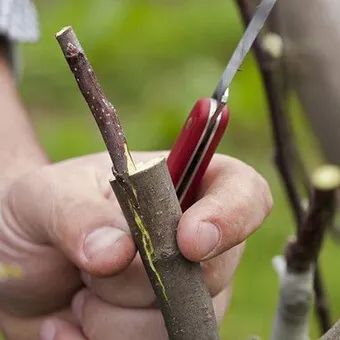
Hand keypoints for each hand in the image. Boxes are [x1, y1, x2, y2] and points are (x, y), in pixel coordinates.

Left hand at [0, 151, 271, 339]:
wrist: (19, 259)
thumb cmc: (39, 212)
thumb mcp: (47, 197)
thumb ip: (80, 215)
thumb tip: (117, 253)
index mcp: (179, 184)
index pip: (242, 192)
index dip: (231, 216)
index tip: (189, 242)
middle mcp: (192, 236)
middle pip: (211, 271)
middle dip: (140, 279)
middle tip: (89, 264)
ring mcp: (183, 288)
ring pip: (179, 323)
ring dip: (113, 318)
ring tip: (79, 292)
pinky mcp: (161, 328)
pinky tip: (71, 323)